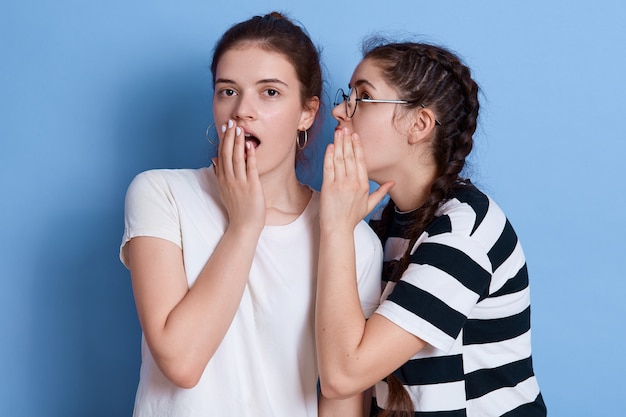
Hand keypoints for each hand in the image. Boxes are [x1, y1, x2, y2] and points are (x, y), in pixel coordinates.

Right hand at [213, 119, 264, 233]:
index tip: (224, 127)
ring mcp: (240, 183)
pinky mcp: (251, 187)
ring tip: (240, 129)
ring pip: (237, 159)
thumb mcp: (224, 190)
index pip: (221, 155)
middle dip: (229, 137)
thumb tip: (214, 160)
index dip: (223, 140)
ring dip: (238, 143)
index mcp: (223, 179)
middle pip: (227, 154)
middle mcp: (229, 179)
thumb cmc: (237, 208)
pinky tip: (251, 146)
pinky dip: (250, 157)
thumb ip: (220, 174)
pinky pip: (250, 169)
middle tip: (231, 122)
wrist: (244, 226)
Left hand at [320, 128, 393, 231]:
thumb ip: (381, 192)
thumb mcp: (369, 205)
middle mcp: (353, 183)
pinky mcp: (328, 187)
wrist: (338, 229)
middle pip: (350, 157)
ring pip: (340, 159)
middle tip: (346, 128)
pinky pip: (329, 168)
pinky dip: (329, 156)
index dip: (357, 147)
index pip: (361, 161)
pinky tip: (330, 146)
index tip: (355, 136)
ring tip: (338, 132)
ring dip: (339, 144)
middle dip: (347, 141)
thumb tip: (392, 183)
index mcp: (363, 185)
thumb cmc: (351, 218)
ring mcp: (340, 184)